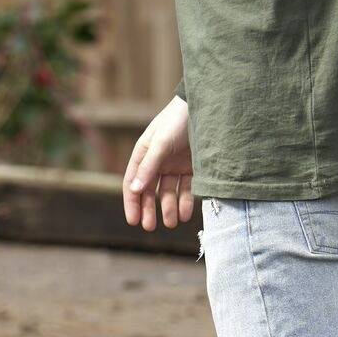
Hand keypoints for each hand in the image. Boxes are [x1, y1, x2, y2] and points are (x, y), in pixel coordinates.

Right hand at [123, 96, 194, 231]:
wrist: (206, 109)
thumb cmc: (177, 122)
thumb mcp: (160, 144)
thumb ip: (149, 167)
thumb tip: (135, 190)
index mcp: (144, 154)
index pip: (133, 182)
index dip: (132, 202)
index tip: (133, 221)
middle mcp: (158, 162)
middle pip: (150, 191)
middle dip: (149, 209)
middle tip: (150, 227)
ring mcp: (175, 166)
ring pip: (169, 193)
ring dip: (169, 208)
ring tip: (172, 222)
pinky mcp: (192, 169)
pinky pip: (187, 190)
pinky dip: (186, 202)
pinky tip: (185, 214)